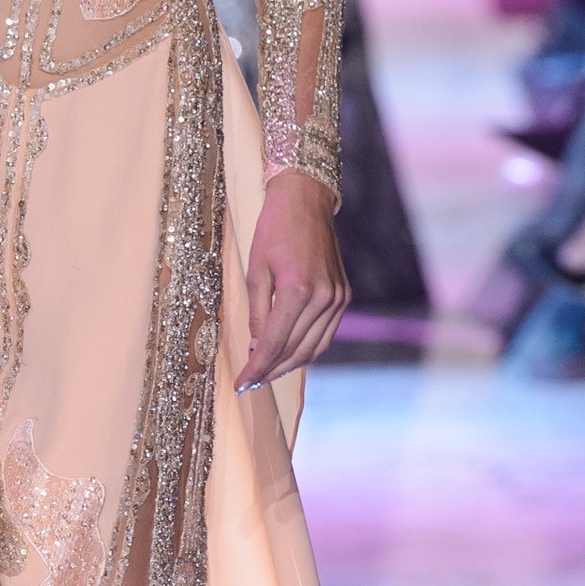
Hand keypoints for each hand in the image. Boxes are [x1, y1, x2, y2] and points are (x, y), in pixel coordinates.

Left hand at [236, 171, 350, 392]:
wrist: (306, 201)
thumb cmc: (274, 229)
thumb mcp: (255, 269)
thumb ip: (256, 312)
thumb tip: (256, 347)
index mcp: (297, 290)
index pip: (274, 343)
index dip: (256, 368)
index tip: (240, 384)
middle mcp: (323, 298)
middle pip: (294, 350)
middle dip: (270, 371)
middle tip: (250, 384)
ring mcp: (337, 298)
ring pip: (313, 348)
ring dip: (289, 365)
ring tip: (266, 374)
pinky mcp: (343, 296)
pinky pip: (324, 334)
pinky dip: (306, 349)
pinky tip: (288, 355)